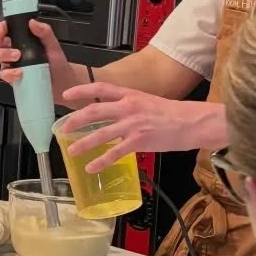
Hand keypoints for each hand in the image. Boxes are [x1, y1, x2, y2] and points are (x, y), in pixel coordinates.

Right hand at [0, 16, 84, 102]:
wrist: (62, 83)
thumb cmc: (56, 62)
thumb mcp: (52, 44)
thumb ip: (45, 31)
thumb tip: (33, 22)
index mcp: (19, 38)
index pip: (1, 29)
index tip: (4, 29)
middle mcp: (11, 49)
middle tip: (11, 45)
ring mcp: (10, 63)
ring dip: (3, 55)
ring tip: (18, 57)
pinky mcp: (11, 77)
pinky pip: (3, 74)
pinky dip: (9, 73)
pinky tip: (20, 73)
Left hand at [58, 80, 220, 166]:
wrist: (191, 122)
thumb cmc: (171, 114)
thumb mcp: (146, 102)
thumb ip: (128, 106)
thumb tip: (111, 115)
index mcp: (130, 94)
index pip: (101, 88)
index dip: (82, 90)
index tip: (66, 94)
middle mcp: (129, 107)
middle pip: (95, 111)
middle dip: (76, 119)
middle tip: (63, 127)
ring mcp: (133, 124)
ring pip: (101, 133)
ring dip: (83, 143)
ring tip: (71, 151)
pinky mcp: (139, 141)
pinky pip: (115, 153)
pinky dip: (101, 161)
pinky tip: (91, 168)